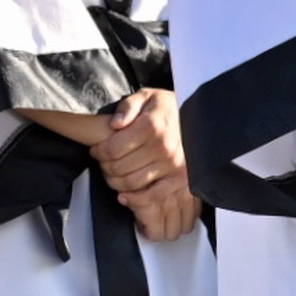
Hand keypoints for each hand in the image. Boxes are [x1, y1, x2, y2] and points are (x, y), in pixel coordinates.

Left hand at [89, 90, 201, 241]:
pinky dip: (133, 199)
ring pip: (130, 183)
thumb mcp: (147, 96)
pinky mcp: (179, 178)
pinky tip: (124, 195)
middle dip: (105, 166)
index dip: (99, 151)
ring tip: (113, 173)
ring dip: (115, 182)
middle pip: (119, 167)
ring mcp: (172, 165)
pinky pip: (151, 196)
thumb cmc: (166, 109)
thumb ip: (128, 106)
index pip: (113, 148)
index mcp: (152, 126)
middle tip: (104, 162)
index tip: (97, 150)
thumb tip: (115, 123)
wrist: (197, 118)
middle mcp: (163, 147)